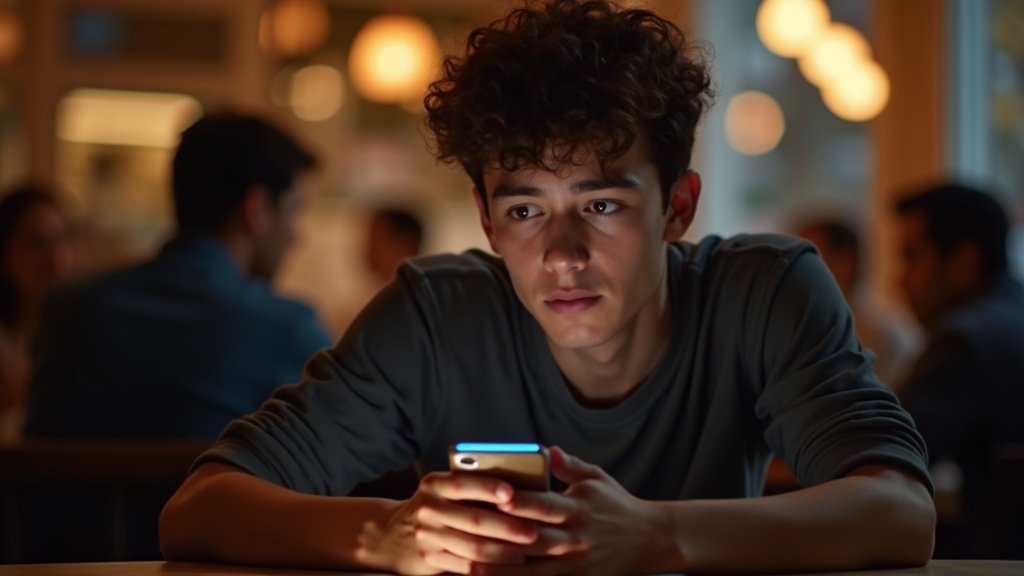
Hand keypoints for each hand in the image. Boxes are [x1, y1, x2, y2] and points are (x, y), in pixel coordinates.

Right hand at [371, 471, 540, 574]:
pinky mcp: (430, 559)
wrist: (390, 534)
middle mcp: (429, 508)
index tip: (511, 492)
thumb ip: (470, 486)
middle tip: (533, 531)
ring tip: (526, 550)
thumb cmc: (433, 505)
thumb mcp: (442, 488)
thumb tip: (515, 487)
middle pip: (473, 519)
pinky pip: (466, 566)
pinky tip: (509, 564)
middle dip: (507, 527)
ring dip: (504, 551)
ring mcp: (428, 536)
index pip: (463, 484)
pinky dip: (491, 567)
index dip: (488, 488)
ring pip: (473, 547)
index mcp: (435, 484)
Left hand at [479, 446, 671, 575]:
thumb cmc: (617, 506)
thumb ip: (568, 465)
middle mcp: (575, 538)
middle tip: (469, 533)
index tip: (497, 497)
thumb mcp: (596, 478)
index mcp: (577, 508)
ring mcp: (574, 564)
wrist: (651, 539)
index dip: (521, 502)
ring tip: (470, 566)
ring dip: (500, 570)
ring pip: (532, 570)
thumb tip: (546, 449)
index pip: (544, 504)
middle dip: (501, 537)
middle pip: (532, 540)